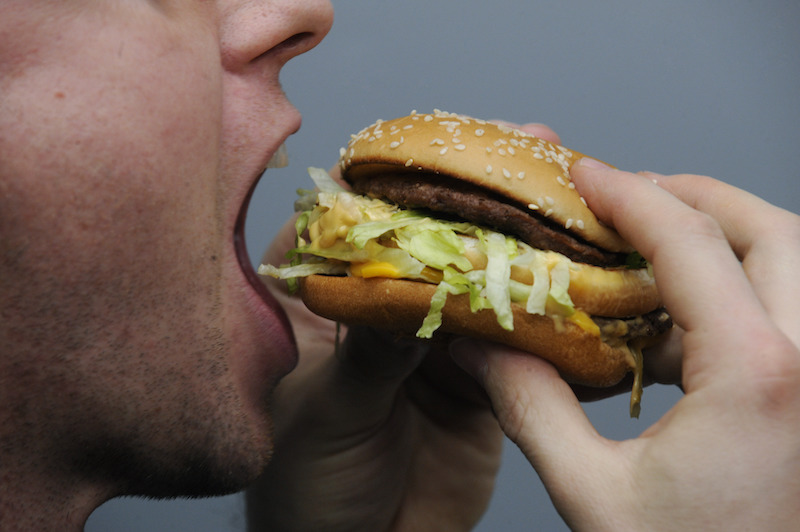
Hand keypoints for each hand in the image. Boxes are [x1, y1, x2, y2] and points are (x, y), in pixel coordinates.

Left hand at [247, 124, 563, 530]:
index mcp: (323, 300)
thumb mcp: (325, 409)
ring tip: (565, 195)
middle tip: (527, 148)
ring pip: (483, 279)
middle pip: (432, 238)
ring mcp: (438, 341)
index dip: (394, 178)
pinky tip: (578, 278)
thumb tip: (417, 291)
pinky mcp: (483, 378)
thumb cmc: (304, 483)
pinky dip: (547, 314)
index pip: (355, 219)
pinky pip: (518, 339)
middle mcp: (385, 308)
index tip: (437, 145)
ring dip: (522, 244)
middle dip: (478, 197)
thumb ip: (371, 352)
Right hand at [451, 161, 799, 530]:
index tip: (587, 173)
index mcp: (758, 375)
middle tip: (631, 195)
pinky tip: (679, 327)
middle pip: (770, 229)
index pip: (688, 241)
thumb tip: (482, 349)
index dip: (629, 193)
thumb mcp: (594, 496)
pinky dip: (740, 295)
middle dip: (696, 197)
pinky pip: (791, 316)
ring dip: (727, 239)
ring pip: (796, 265)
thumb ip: (531, 409)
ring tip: (653, 248)